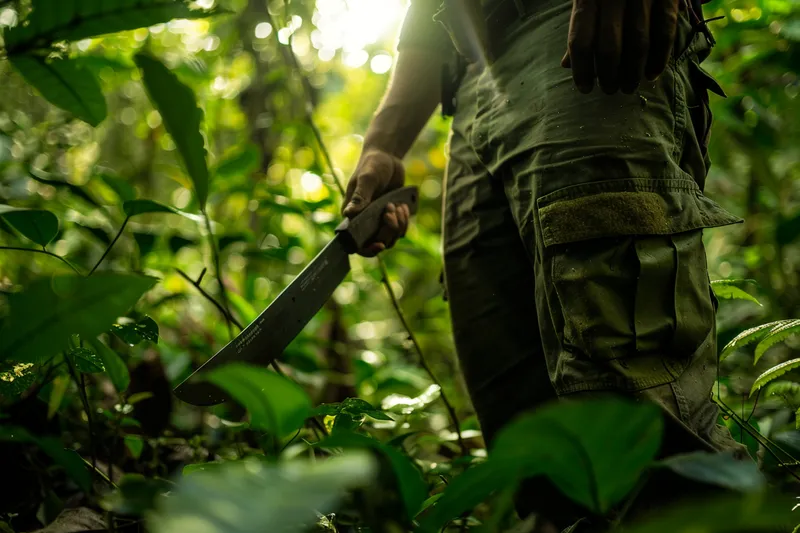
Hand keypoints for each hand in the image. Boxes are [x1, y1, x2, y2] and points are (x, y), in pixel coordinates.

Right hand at [342, 148, 409, 256]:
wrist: (387, 157)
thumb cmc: (372, 165)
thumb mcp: (367, 179)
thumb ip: (360, 197)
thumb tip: (348, 215)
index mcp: (352, 215)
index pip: (356, 243)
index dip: (367, 249)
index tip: (380, 244)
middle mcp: (364, 221)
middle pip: (378, 241)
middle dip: (388, 229)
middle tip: (390, 208)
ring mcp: (379, 220)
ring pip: (391, 238)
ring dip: (398, 225)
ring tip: (397, 205)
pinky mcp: (392, 217)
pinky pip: (401, 230)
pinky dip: (405, 220)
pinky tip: (403, 205)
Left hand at [560, 0, 680, 93]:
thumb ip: (581, 28)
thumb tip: (567, 65)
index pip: (580, 42)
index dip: (581, 71)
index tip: (584, 89)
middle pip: (610, 48)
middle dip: (609, 77)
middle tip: (610, 90)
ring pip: (638, 44)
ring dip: (633, 73)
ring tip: (628, 87)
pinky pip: (665, 31)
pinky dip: (660, 57)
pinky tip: (652, 74)